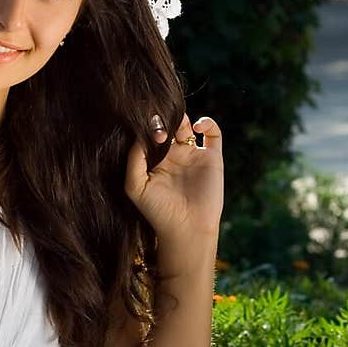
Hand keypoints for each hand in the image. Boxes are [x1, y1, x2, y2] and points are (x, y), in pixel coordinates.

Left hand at [123, 113, 222, 244]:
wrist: (187, 228)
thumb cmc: (157, 211)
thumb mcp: (136, 185)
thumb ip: (134, 159)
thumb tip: (140, 134)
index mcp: (154, 160)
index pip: (150, 134)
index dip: (149, 127)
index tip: (151, 132)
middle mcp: (173, 156)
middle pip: (168, 126)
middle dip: (164, 120)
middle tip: (162, 124)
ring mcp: (193, 155)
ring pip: (188, 126)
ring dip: (181, 118)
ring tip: (177, 124)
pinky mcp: (212, 158)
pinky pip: (213, 134)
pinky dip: (207, 123)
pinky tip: (197, 127)